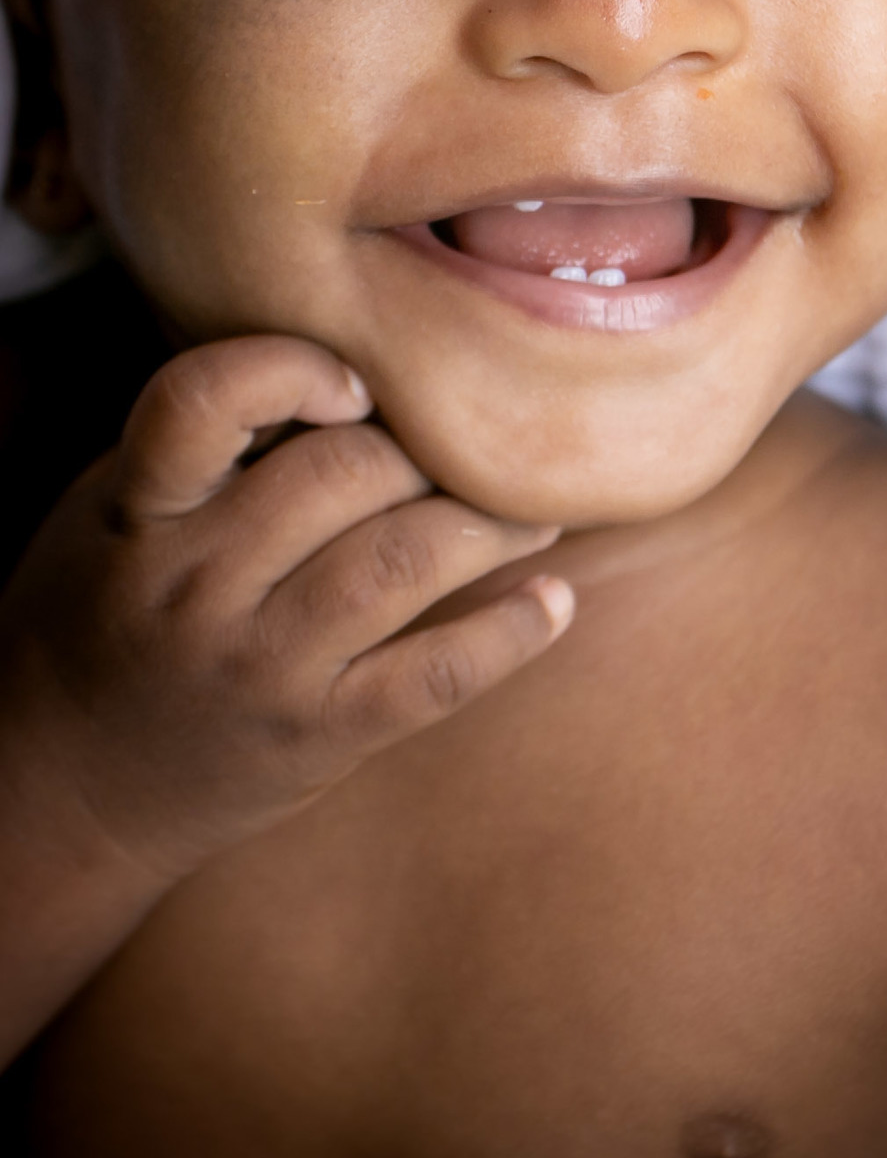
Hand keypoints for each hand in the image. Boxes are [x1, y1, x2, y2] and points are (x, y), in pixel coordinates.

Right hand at [0, 335, 570, 879]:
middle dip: (427, 448)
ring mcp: (261, 666)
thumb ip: (212, 444)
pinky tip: (555, 600)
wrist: (60, 788)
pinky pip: (435, 676)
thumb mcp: (116, 511)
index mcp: (140, 513)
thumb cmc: (103, 615)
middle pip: (346, 472)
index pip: (205, 400)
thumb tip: (360, 372)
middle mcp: (197, 586)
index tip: (352, 385)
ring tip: (538, 508)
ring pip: (406, 559)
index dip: (293, 369)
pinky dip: (511, 634)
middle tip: (473, 449)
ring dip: (495, 521)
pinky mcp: (318, 735)